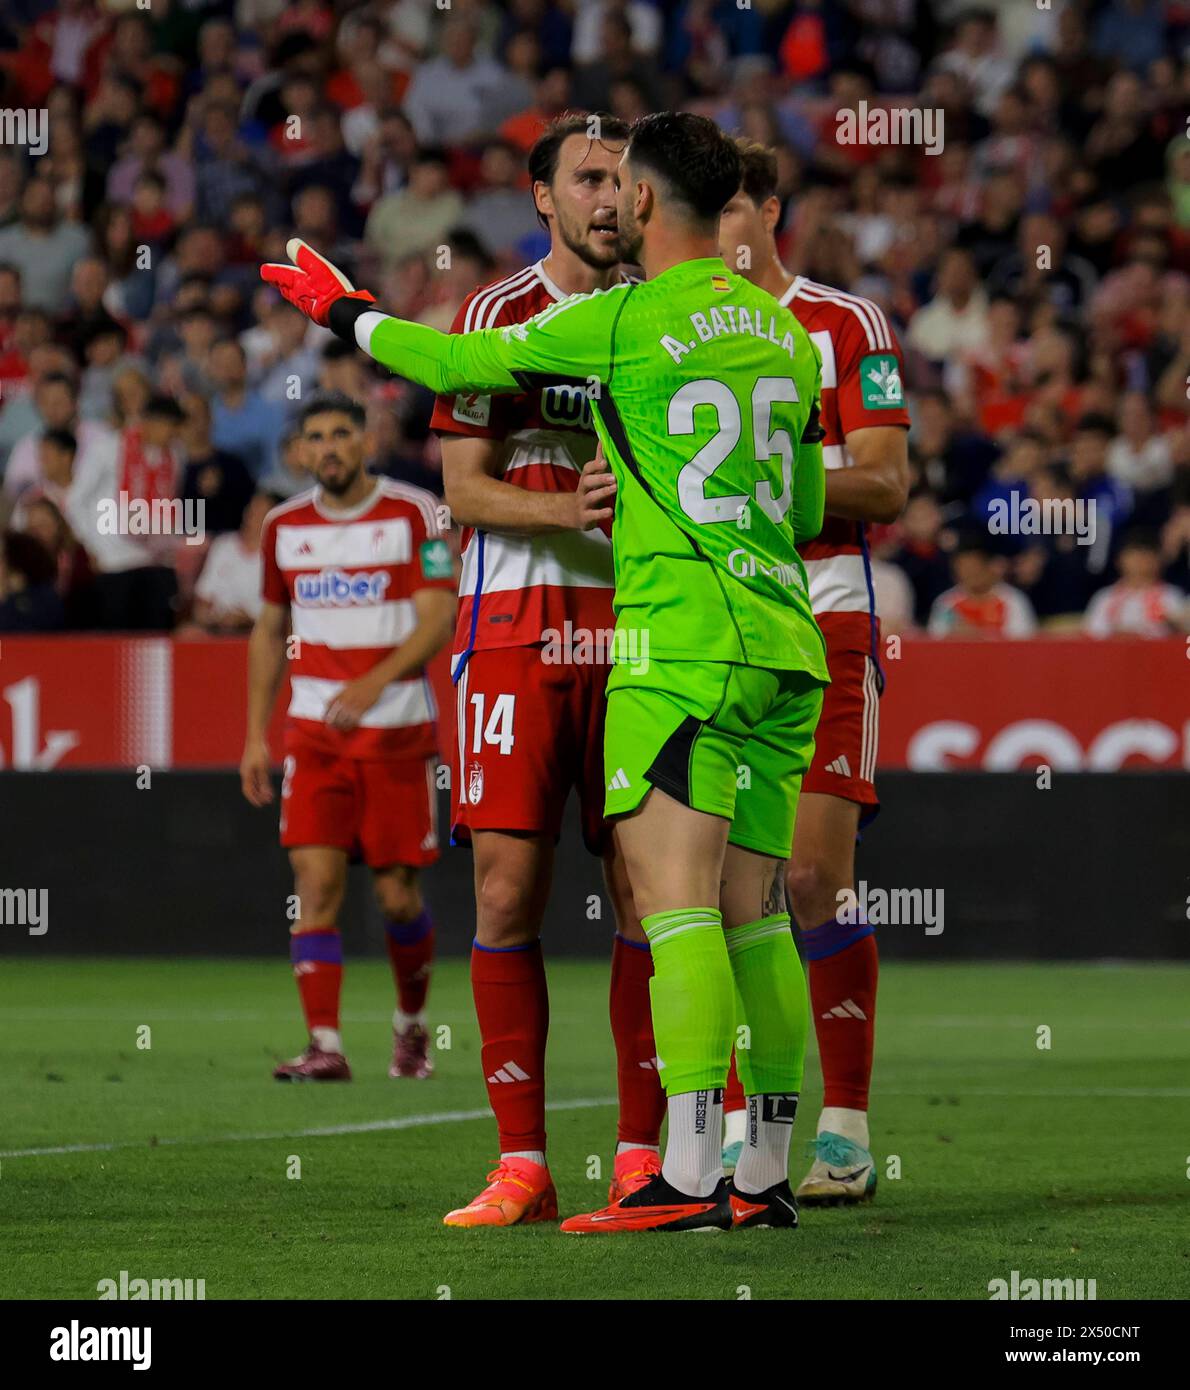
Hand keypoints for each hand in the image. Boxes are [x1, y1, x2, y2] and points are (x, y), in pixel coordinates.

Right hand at [240, 738, 273, 805]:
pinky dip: (261, 782)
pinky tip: (267, 783)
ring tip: (269, 794)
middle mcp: (245, 773)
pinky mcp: (252, 764)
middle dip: (258, 795)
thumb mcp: (263, 769)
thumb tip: (265, 794)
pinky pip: (255, 776)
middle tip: (268, 801)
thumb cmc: (260, 753)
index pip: (248, 791)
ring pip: (253, 782)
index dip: (254, 799)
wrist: (256, 738)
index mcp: (246, 775)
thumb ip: (264, 782)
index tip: (261, 805)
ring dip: (260, 789)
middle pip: (250, 788)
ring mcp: (248, 768)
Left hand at [260, 238, 375, 326]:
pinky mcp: (318, 314)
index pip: (280, 275)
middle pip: (286, 287)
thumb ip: (304, 256)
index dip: (272, 272)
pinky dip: (303, 299)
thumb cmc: (331, 289)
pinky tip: (308, 300)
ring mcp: (308, 306)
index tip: (264, 271)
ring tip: (287, 289)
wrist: (345, 314)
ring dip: (290, 291)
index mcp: (296, 282)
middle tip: (273, 279)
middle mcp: (299, 295)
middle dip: (279, 282)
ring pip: (295, 297)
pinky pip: (306, 304)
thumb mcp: (318, 267)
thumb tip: (290, 244)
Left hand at [324, 673, 384, 731]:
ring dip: (340, 725)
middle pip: (336, 714)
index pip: (329, 704)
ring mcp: (355, 705)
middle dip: (332, 722)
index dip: (326, 712)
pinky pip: (354, 720)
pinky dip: (350, 725)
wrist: (374, 681)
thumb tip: (335, 700)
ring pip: (344, 719)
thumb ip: (341, 692)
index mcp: (342, 693)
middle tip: (330, 727)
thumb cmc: (362, 682)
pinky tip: (348, 727)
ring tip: (338, 728)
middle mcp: (347, 700)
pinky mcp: (363, 709)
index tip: (324, 717)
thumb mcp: (348, 684)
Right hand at [573, 442, 616, 531]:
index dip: (595, 465)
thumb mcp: (591, 477)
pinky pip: (592, 515)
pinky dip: (601, 514)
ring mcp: (584, 504)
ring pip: (591, 497)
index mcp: (586, 479)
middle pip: (587, 481)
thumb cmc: (588, 491)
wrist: (572, 513)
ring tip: (615, 488)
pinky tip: (610, 511)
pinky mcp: (586, 518)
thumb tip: (603, 439)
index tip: (605, 461)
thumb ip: (598, 460)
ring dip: (603, 492)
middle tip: (613, 476)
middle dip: (600, 478)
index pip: (587, 469)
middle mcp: (583, 490)